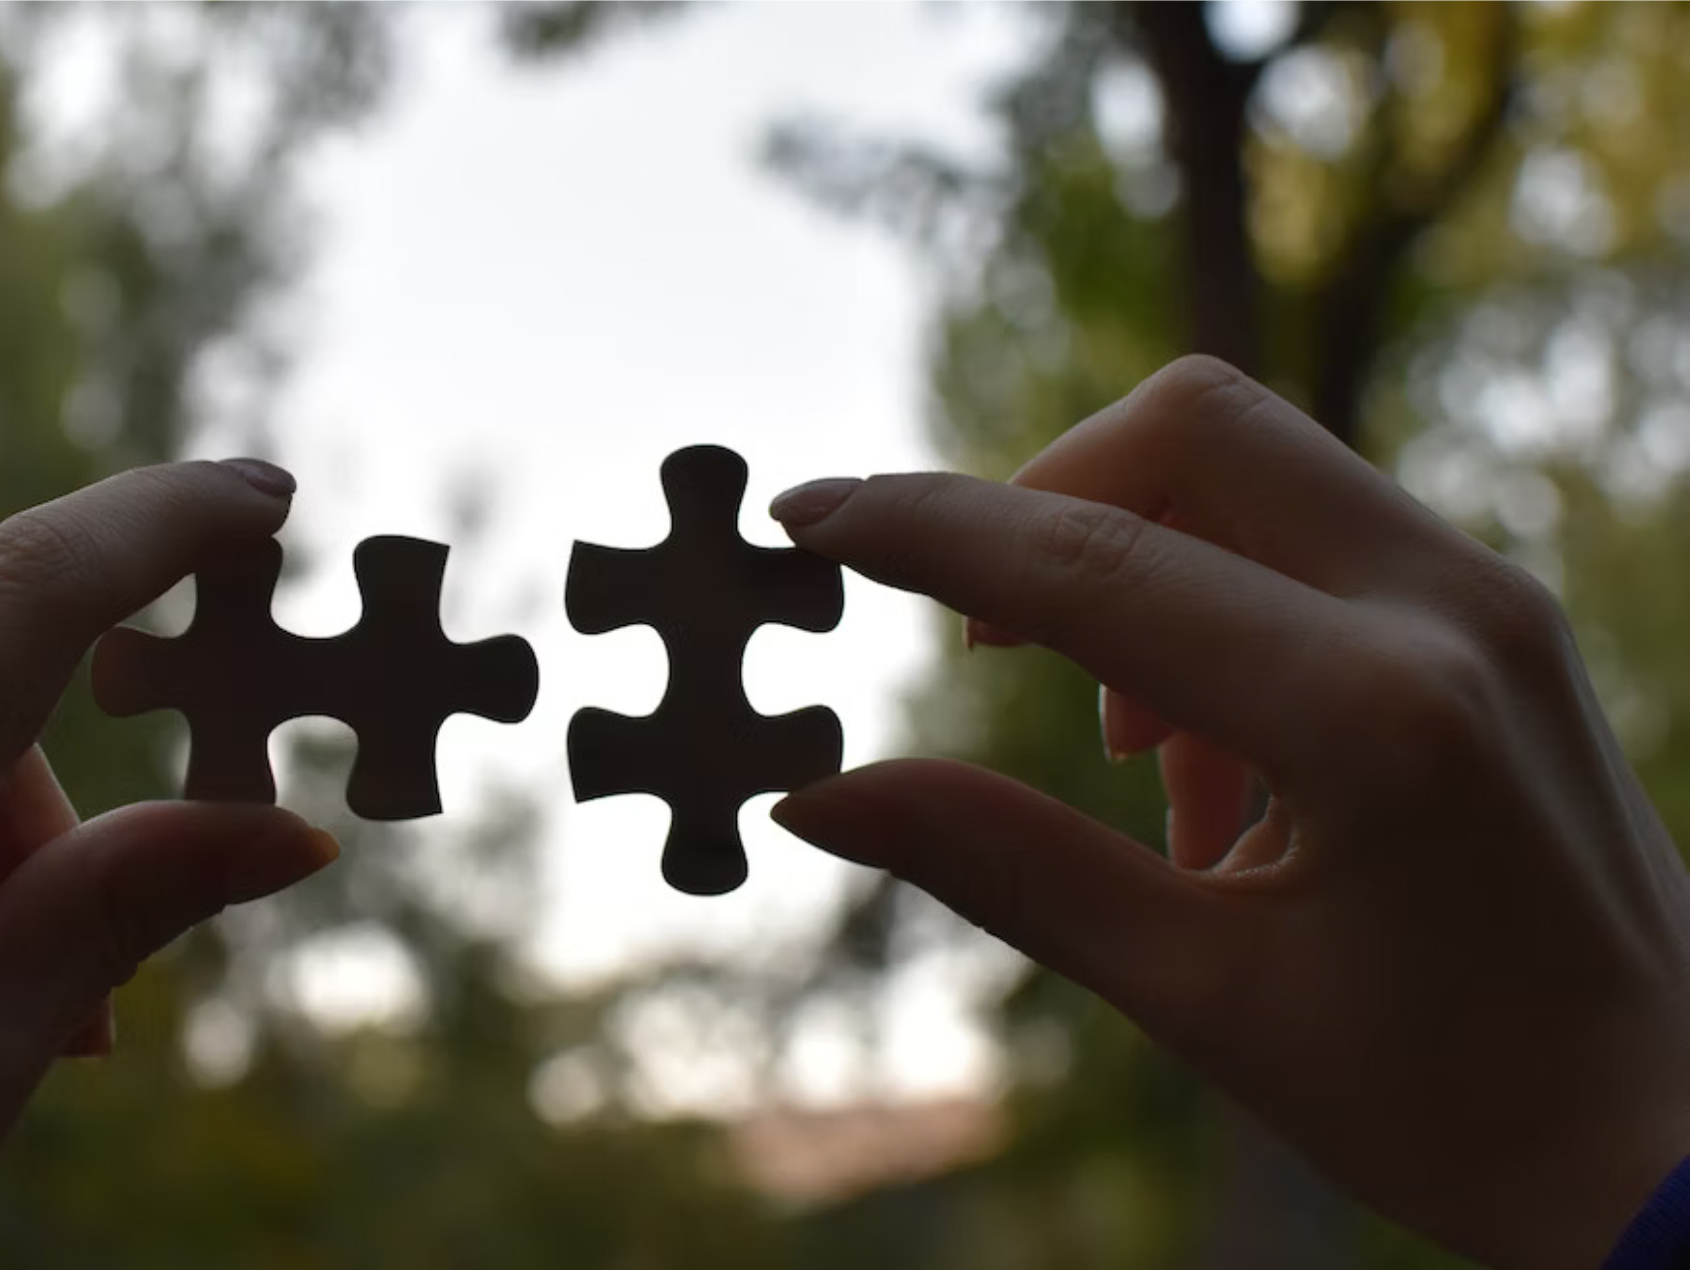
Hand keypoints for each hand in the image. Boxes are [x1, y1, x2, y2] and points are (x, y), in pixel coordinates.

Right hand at [769, 357, 1689, 1265]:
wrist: (1681, 1142)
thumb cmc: (1456, 1101)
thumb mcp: (1208, 997)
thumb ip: (1004, 866)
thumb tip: (820, 798)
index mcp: (1372, 717)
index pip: (1093, 569)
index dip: (924, 532)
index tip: (804, 515)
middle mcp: (1448, 611)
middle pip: (1191, 425)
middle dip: (1043, 499)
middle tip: (980, 643)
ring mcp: (1489, 600)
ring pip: (1257, 463)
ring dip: (1137, 562)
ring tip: (1135, 765)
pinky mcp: (1498, 620)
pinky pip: (1318, 532)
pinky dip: (1218, 597)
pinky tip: (1214, 773)